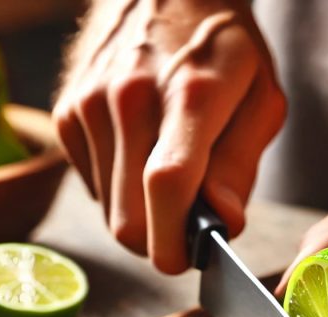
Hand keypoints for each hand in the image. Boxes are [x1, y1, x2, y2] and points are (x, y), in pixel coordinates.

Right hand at [54, 0, 284, 273]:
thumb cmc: (222, 46)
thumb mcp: (260, 96)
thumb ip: (242, 165)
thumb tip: (223, 223)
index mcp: (190, 93)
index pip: (169, 185)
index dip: (176, 239)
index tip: (186, 259)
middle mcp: (130, 98)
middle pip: (129, 218)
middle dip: (159, 240)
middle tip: (187, 226)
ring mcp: (90, 104)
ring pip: (108, 211)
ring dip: (140, 213)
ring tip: (168, 174)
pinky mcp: (67, 111)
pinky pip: (92, 185)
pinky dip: (118, 187)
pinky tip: (140, 153)